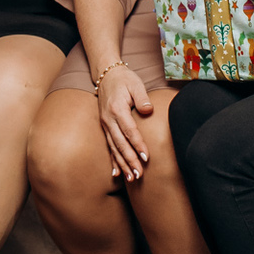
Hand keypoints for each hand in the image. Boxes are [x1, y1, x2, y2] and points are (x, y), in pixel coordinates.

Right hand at [96, 63, 152, 180]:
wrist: (106, 74)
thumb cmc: (124, 79)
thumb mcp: (135, 83)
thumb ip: (142, 97)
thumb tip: (148, 110)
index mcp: (117, 108)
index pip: (129, 130)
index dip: (138, 144)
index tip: (146, 157)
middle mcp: (108, 119)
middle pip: (121, 143)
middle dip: (130, 160)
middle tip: (139, 175)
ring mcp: (105, 124)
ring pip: (114, 148)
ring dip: (123, 164)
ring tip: (132, 178)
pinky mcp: (105, 127)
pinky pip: (109, 146)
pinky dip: (113, 160)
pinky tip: (116, 173)